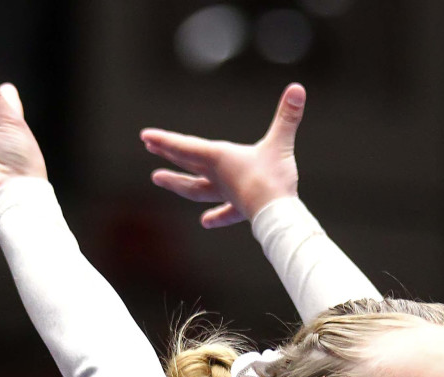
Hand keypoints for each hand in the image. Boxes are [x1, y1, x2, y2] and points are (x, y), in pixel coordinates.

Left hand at [141, 83, 305, 227]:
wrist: (277, 215)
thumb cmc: (274, 179)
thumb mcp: (280, 143)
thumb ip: (287, 117)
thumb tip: (298, 89)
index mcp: (220, 158)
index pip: (187, 146)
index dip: (165, 140)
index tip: (145, 137)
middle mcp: (218, 176)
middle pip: (187, 164)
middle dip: (167, 154)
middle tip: (148, 147)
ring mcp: (226, 194)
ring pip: (196, 189)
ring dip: (177, 183)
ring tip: (158, 180)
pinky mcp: (240, 209)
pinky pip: (225, 213)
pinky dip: (216, 216)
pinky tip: (206, 222)